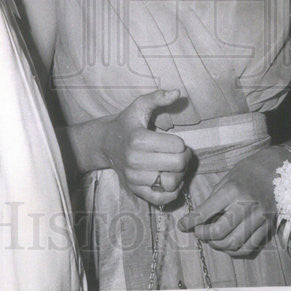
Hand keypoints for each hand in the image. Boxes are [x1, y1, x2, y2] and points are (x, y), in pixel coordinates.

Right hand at [102, 89, 192, 205]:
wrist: (106, 144)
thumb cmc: (128, 124)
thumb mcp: (140, 106)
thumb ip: (158, 97)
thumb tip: (177, 92)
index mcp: (138, 139)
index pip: (177, 146)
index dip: (182, 143)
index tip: (176, 142)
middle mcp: (134, 161)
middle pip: (177, 165)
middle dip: (184, 158)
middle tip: (180, 153)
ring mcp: (134, 178)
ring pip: (172, 183)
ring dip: (180, 175)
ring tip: (174, 166)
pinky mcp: (135, 191)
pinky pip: (162, 198)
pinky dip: (172, 191)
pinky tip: (170, 179)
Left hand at [177, 145, 288, 257]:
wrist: (275, 170)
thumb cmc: (246, 173)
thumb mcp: (226, 180)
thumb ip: (213, 201)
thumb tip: (197, 220)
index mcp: (233, 190)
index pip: (206, 212)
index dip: (191, 222)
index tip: (182, 226)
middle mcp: (247, 205)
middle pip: (219, 232)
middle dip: (204, 235)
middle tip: (199, 232)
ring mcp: (260, 217)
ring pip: (233, 243)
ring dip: (218, 245)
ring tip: (212, 238)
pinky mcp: (268, 226)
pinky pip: (248, 247)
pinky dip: (234, 250)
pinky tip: (228, 243)